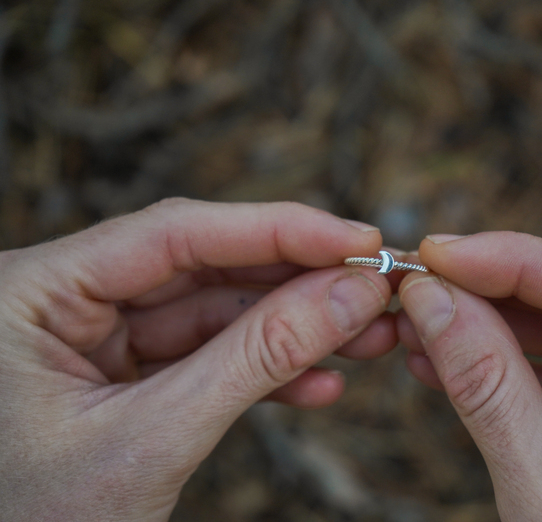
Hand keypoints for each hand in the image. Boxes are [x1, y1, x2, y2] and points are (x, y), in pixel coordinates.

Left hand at [0, 198, 395, 520]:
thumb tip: (351, 295)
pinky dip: (261, 373)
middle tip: (376, 288)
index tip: (358, 241)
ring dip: (294, 331)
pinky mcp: (119, 376)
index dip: (278, 231)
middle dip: (298, 285)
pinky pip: (202, 358)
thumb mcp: (152, 441)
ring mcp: (90, 339)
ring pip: (213, 314)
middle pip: (202, 267)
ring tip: (368, 339)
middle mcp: (60, 300)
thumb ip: (256, 359)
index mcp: (30, 292)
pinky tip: (318, 384)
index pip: (173, 234)